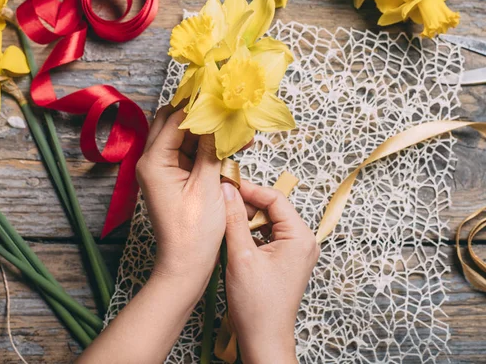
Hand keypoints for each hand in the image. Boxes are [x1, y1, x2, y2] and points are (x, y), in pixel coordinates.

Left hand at [136, 106, 225, 296]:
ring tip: (237, 130)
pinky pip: (188, 153)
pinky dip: (206, 148)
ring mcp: (161, 169)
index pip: (174, 118)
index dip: (197, 105)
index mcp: (154, 161)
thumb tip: (217, 119)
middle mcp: (152, 161)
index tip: (219, 93)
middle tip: (226, 109)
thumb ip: (211, 149)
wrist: (185, 265)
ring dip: (207, 133)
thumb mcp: (207, 186)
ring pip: (183, 137)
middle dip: (201, 116)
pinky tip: (231, 146)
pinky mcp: (172, 177)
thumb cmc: (194, 232)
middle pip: (174, 123)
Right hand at [221, 180, 319, 363]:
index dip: (249, 189)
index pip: (275, 198)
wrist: (264, 339)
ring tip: (224, 217)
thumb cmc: (258, 304)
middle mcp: (303, 241)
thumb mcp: (242, 255)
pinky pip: (267, 235)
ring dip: (246, 218)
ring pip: (268, 221)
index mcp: (300, 237)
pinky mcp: (285, 260)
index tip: (227, 185)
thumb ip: (234, 219)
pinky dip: (250, 232)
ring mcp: (295, 252)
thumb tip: (227, 190)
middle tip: (222, 200)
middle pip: (272, 208)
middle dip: (246, 203)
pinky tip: (233, 235)